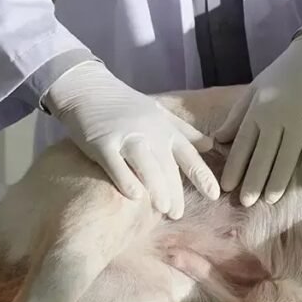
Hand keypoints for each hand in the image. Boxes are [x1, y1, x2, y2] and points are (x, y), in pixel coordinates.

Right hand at [44, 60, 219, 219]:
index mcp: (165, 128)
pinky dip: (126, 180)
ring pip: (146, 165)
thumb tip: (211, 145)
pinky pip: (115, 163)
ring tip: (164, 210)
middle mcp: (150, 132)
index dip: (202, 175)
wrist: (87, 87)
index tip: (215, 195)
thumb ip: (184, 132)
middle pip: (168, 166)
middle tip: (178, 214)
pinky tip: (136, 197)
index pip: (189, 155)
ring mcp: (125, 136)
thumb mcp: (160, 114)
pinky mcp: (101, 141)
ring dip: (158, 188)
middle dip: (176, 191)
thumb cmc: (125, 105)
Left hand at [216, 30, 301, 206]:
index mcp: (258, 109)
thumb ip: (237, 116)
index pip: (243, 145)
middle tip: (246, 203)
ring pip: (289, 156)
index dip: (234, 168)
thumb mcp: (254, 90)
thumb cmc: (283, 72)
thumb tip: (218, 140)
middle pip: (264, 155)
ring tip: (271, 199)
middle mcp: (278, 116)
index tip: (227, 188)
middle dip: (254, 180)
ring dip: (279, 180)